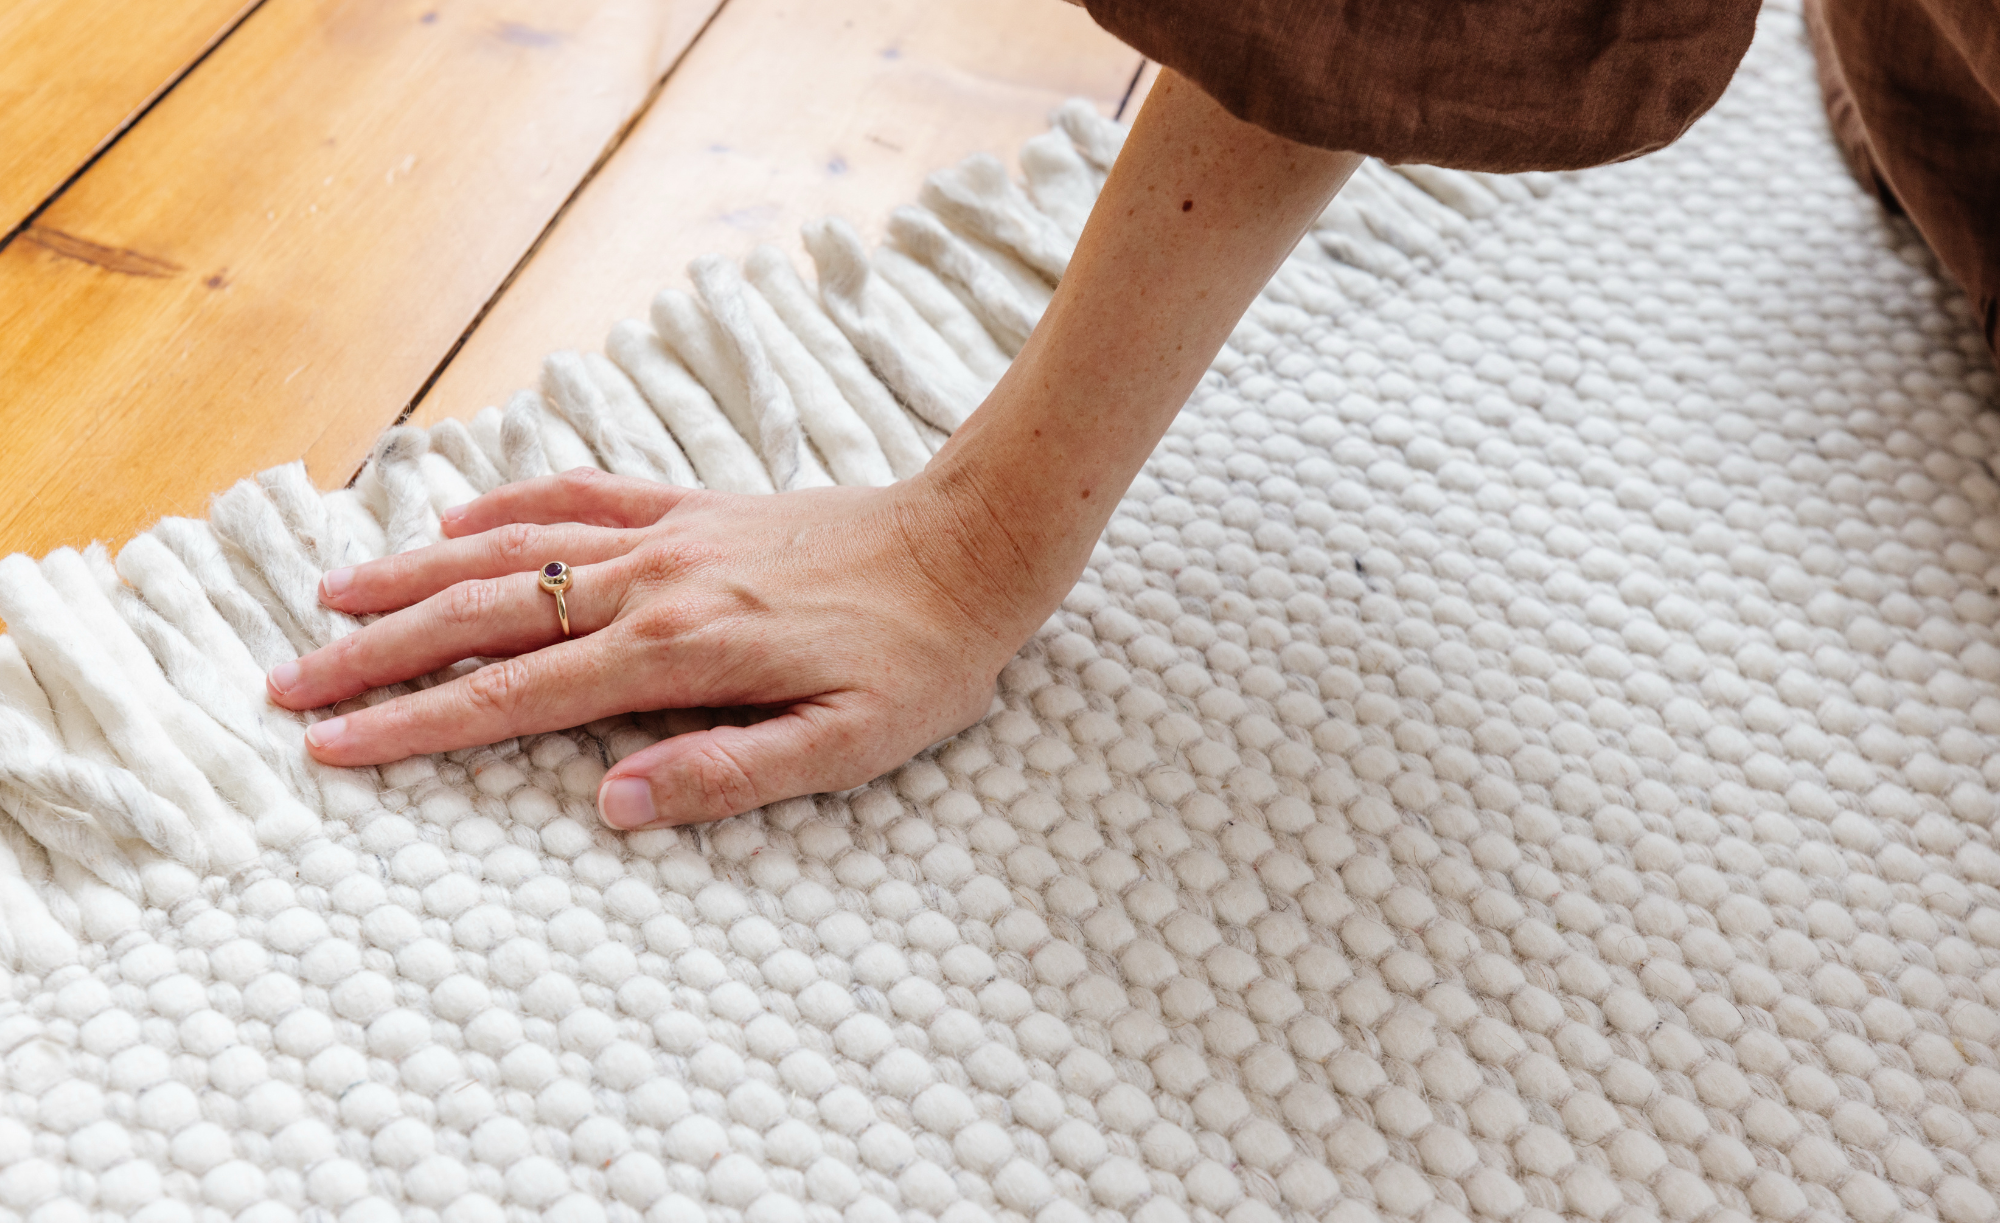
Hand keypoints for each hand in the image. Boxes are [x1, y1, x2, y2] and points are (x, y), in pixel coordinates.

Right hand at [266, 467, 1043, 828]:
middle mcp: (654, 584)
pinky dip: (510, 502)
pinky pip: (583, 493)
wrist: (977, 542)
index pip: (514, 697)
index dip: (414, 726)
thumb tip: (609, 807)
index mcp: (679, 653)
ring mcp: (669, 534)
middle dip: (377, 654)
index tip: (329, 747)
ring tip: (329, 596)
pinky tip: (457, 513)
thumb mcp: (848, 745)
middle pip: (483, 617)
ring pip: (513, 549)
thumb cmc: (922, 658)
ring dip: (413, 572)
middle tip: (285, 681)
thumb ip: (728, 775)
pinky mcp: (695, 504)